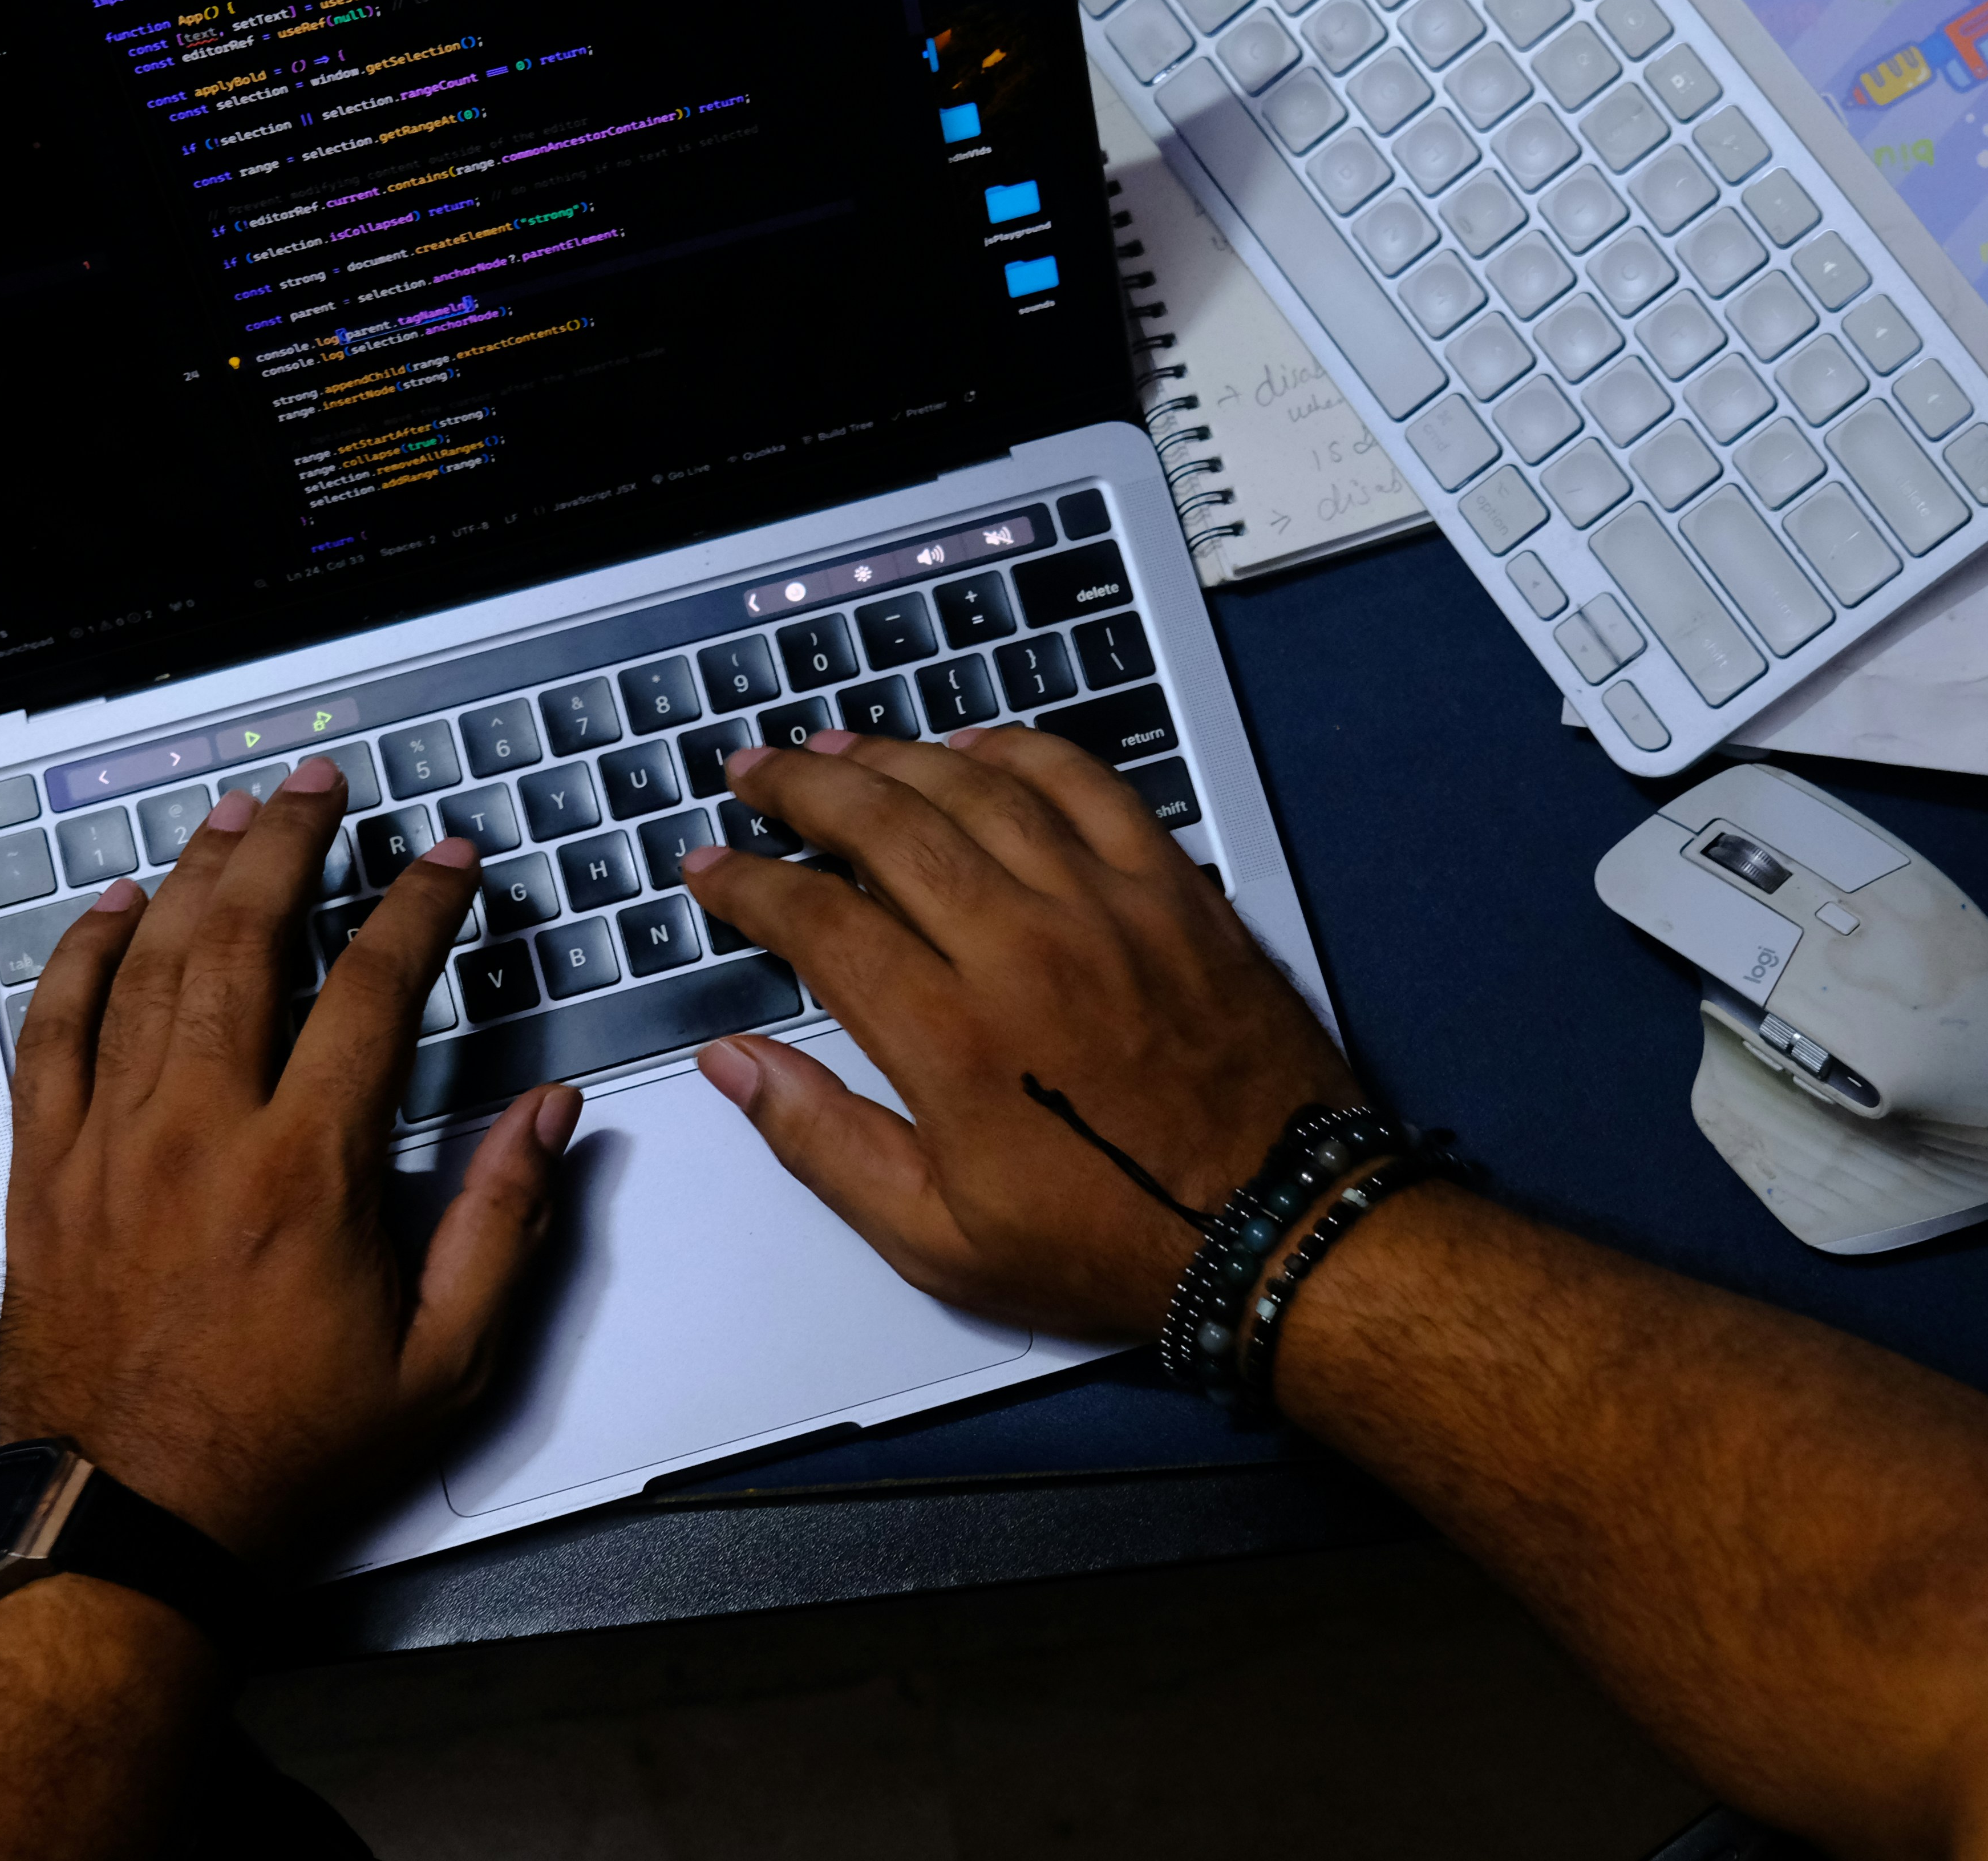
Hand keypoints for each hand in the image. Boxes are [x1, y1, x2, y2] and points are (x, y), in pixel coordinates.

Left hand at [0, 757, 579, 1562]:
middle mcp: (200, 1132)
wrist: (128, 1525)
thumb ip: (505, 1225)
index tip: (448, 862)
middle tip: (319, 787)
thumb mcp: (446, 1364)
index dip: (417, 909)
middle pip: (244, 942)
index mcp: (307, 1170)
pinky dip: (80, 957)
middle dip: (288, 845)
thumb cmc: (290, 1453)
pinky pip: (51, 1032)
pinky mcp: (43, 1171)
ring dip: (196, 875)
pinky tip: (113, 908)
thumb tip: (551, 1113)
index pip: (372, 991)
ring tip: (234, 814)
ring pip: (150, 967)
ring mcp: (108, 1144)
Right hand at [678, 727, 1355, 1338]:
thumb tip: (736, 1064)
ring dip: (896, 756)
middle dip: (804, 789)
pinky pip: (1087, 786)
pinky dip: (1022, 754)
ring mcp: (1105, 905)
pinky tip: (976, 749)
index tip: (712, 868)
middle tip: (756, 771)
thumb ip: (824, 1142)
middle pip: (887, 826)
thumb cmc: (1110, 1242)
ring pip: (978, 789)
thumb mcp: (940, 1237)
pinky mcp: (1172, 889)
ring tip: (840, 746)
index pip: (820, 924)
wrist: (1275, 1228)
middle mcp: (1022, 947)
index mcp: (952, 1036)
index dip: (751, 886)